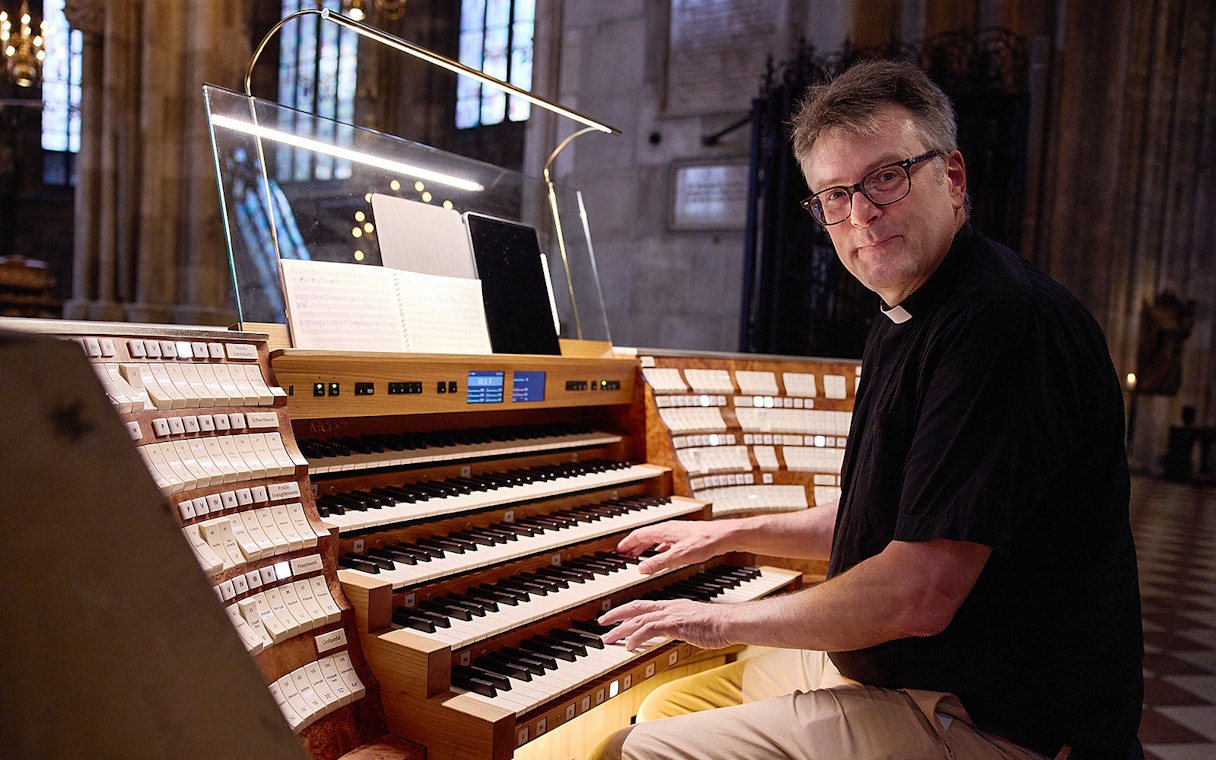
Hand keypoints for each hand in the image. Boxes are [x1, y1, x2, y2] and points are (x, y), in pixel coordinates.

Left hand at [599, 598, 734, 650]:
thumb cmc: (716, 626)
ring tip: (609, 639)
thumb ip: (679, 627)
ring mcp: (671, 615)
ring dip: (621, 630)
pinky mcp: (675, 624)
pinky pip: (650, 629)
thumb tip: (672, 634)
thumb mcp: (692, 624)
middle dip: (616, 615)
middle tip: (601, 623)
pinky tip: (629, 645)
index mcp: (672, 606)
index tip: (614, 616)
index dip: (627, 610)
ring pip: (638, 620)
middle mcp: (668, 607)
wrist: (729, 623)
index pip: (643, 606)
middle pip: (636, 608)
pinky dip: (637, 637)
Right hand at [616, 519, 730, 574]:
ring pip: (655, 538)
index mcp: (663, 531)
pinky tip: (662, 554)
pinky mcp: (685, 536)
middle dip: (634, 545)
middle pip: (645, 535)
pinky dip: (658, 548)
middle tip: (625, 554)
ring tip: (640, 555)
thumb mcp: (678, 556)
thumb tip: (641, 568)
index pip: (638, 535)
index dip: (627, 543)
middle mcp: (668, 529)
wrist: (724, 536)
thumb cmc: (704, 542)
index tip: (618, 550)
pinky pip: (665, 541)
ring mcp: (677, 532)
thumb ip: (658, 563)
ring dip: (645, 546)